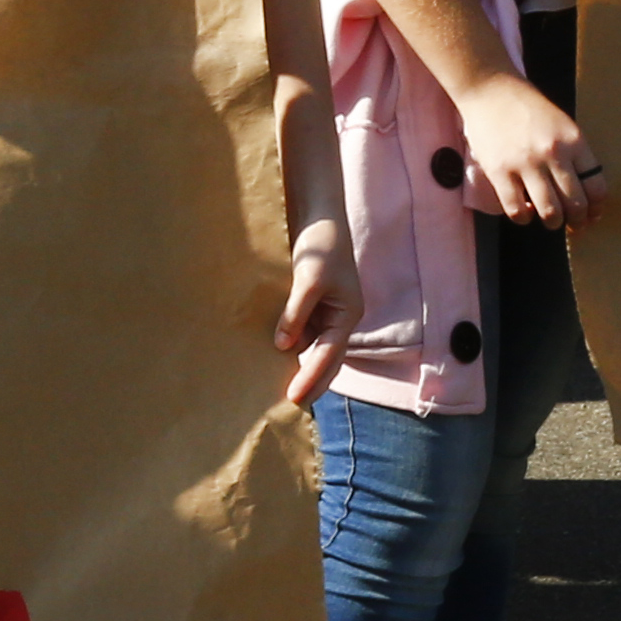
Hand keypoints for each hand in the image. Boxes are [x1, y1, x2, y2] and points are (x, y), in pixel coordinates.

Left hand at [275, 223, 356, 409]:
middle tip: (291, 406)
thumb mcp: (310, 278)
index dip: (312, 378)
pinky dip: (291, 347)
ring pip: (314, 349)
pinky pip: (302, 333)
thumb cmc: (321, 244)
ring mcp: (326, 313)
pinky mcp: (312, 305)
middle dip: (312, 382)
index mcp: (347, 314)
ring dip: (301, 367)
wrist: (319, 214)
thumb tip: (284, 346)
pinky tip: (273, 358)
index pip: (329, 355)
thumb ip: (297, 313)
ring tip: (280, 390)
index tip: (294, 398)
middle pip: (327, 360)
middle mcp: (339, 319)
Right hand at [451, 71, 601, 228]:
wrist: (490, 88)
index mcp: (574, 140)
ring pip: (549, 212)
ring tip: (551, 220)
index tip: (592, 214)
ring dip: (553, 223)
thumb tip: (584, 192)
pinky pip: (516, 210)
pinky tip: (525, 212)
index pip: (596, 186)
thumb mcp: (562, 124)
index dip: (596, 207)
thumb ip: (574, 154)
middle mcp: (553, 153)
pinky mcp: (499, 172)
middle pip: (575, 203)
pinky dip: (524, 218)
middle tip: (573, 224)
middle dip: (578, 221)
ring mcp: (525, 164)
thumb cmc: (528, 106)